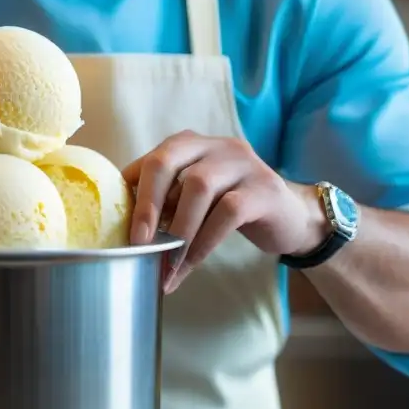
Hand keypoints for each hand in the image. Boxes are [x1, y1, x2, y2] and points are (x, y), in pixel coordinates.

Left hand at [122, 131, 327, 291]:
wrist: (292, 218)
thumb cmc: (231, 208)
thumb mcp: (195, 200)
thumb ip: (166, 202)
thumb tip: (126, 230)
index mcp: (190, 144)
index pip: (151, 158)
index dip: (131, 192)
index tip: (117, 228)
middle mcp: (214, 145)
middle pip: (168, 160)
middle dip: (147, 203)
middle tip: (137, 242)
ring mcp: (242, 163)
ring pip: (199, 186)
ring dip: (178, 230)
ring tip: (166, 264)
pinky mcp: (264, 189)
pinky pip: (228, 212)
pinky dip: (204, 241)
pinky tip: (191, 264)